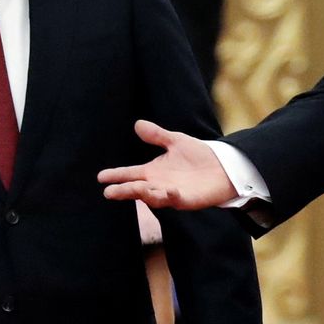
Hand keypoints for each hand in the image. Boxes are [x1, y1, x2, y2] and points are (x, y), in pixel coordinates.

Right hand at [98, 120, 236, 208]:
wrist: (223, 167)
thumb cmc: (198, 155)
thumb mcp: (176, 141)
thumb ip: (157, 135)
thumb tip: (137, 123)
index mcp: (153, 172)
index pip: (130, 174)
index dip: (116, 175)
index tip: (101, 176)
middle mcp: (159, 184)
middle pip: (137, 189)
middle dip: (124, 190)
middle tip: (109, 192)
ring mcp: (172, 193)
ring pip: (153, 196)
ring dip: (143, 193)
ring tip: (133, 189)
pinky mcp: (187, 199)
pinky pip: (176, 199)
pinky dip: (170, 196)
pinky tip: (167, 190)